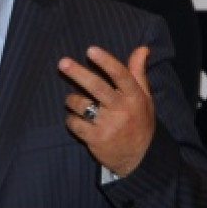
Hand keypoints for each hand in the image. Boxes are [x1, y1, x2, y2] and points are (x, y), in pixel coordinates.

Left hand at [58, 46, 154, 176]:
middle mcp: (122, 110)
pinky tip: (75, 119)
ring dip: (72, 100)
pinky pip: (74, 123)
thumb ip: (138, 72)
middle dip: (78, 73)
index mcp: (134, 97)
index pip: (121, 75)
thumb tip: (142, 48)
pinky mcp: (96, 139)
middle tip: (62, 63)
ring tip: (73, 100)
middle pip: (97, 87)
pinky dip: (71, 119)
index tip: (91, 50)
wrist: (139, 159)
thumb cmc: (139, 121)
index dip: (106, 61)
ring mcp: (108, 125)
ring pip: (81, 104)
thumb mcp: (144, 97)